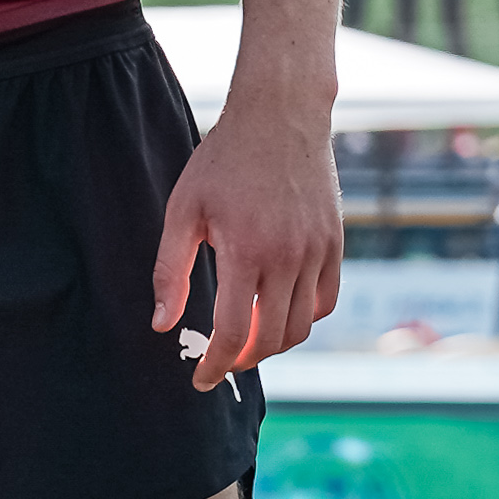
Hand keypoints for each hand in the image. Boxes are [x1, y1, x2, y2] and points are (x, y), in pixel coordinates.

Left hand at [153, 87, 344, 391]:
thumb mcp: (182, 211)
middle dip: (244, 360)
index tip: (200, 381)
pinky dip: (304, 319)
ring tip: (246, 341)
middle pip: (273, 338)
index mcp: (246, 252)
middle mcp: (289, 258)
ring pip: (303, 325)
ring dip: (273, 343)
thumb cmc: (222, 163)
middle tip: (221, 361)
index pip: (235, 333)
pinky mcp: (336, 244)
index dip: (217, 366)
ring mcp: (318, 252)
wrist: (279, 117)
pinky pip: (325, 301)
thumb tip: (162, 326)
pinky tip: (277, 314)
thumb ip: (169, 272)